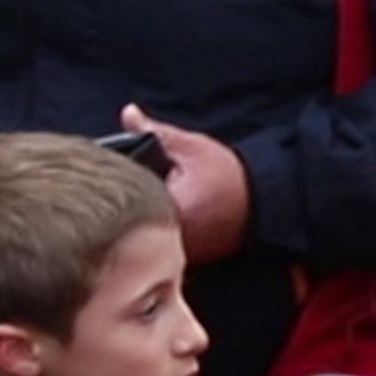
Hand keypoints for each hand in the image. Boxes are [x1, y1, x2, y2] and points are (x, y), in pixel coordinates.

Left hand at [122, 103, 249, 264]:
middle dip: (121, 203)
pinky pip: (154, 249)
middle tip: (125, 186)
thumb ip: (154, 132)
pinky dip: (149, 235)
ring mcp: (178, 254)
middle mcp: (172, 239)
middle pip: (127, 223)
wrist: (265, 202)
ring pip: (139, 239)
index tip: (111, 172)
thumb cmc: (229, 175)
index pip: (124, 197)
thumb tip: (128, 113)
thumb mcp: (190, 147)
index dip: (114, 183)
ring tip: (142, 203)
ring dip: (135, 223)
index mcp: (170, 210)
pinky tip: (154, 221)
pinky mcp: (185, 262)